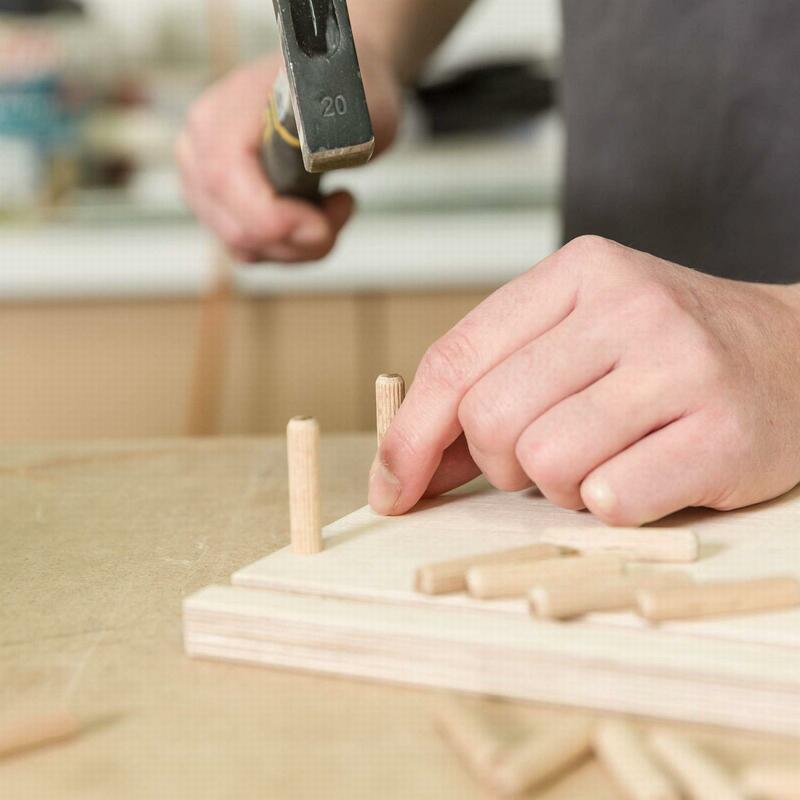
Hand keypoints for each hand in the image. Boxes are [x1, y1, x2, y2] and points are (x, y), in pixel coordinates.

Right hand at [176, 46, 400, 262]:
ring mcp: (203, 181)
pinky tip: (317, 213)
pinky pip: (253, 250)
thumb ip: (340, 134)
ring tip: (336, 203)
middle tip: (341, 208)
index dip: (271, 218)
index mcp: (226, 111)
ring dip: (301, 244)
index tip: (321, 226)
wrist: (338, 85)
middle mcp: (200, 146)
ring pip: (246, 247)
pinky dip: (292, 246)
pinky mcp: (219, 208)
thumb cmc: (347, 91)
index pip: (224, 179)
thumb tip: (321, 159)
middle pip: (235, 227)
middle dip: (298, 240)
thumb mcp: (359, 105)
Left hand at [370, 236, 799, 525]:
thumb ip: (488, 387)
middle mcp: (627, 306)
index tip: (392, 488)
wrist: (796, 355)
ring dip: (557, 487)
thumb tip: (404, 469)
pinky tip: (642, 476)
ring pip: (545, 462)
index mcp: (575, 273)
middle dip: (500, 463)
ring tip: (602, 461)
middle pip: (490, 418)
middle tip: (544, 457)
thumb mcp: (573, 340)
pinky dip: (608, 505)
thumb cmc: (663, 355)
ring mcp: (680, 364)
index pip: (455, 360)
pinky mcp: (724, 431)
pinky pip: (609, 498)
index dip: (409, 435)